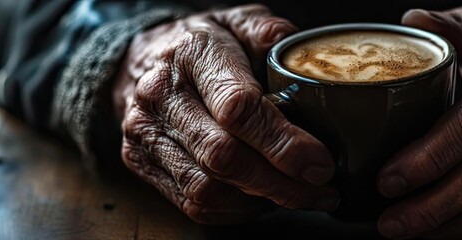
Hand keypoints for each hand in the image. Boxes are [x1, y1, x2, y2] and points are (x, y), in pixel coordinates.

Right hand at [112, 4, 338, 223]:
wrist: (140, 58)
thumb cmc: (204, 42)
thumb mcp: (238, 21)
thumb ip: (269, 34)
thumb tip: (303, 58)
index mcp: (194, 53)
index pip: (238, 107)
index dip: (283, 142)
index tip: (320, 163)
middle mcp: (162, 94)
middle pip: (223, 155)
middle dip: (280, 183)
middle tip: (321, 190)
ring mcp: (146, 131)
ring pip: (207, 188)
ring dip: (261, 201)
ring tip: (299, 195)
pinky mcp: (141, 161)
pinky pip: (193, 203)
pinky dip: (235, 209)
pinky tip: (262, 198)